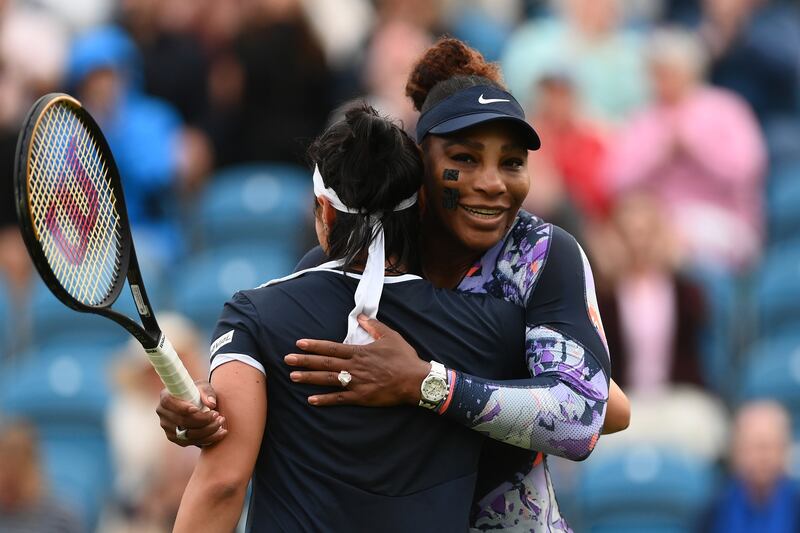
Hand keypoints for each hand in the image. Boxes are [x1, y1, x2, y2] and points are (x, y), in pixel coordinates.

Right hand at [157, 380, 227, 446]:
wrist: (198, 403)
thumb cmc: (198, 392)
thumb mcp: (203, 386)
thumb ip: (207, 392)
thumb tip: (211, 404)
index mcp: (166, 397)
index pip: (168, 402)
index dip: (181, 407)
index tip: (196, 409)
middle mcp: (163, 413)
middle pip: (181, 421)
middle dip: (202, 420)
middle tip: (218, 415)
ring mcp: (168, 428)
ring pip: (188, 434)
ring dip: (208, 430)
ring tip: (221, 422)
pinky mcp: (176, 439)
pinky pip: (192, 442)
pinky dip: (208, 439)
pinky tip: (220, 433)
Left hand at [284, 315, 430, 406]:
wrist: (415, 381)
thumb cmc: (404, 357)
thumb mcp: (390, 336)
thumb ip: (373, 326)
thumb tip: (361, 316)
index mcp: (359, 352)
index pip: (331, 348)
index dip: (314, 346)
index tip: (299, 344)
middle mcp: (354, 367)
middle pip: (325, 364)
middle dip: (305, 361)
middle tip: (287, 360)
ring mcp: (356, 383)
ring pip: (328, 380)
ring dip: (310, 379)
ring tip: (294, 377)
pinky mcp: (361, 397)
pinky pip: (339, 399)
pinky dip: (325, 400)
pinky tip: (311, 400)